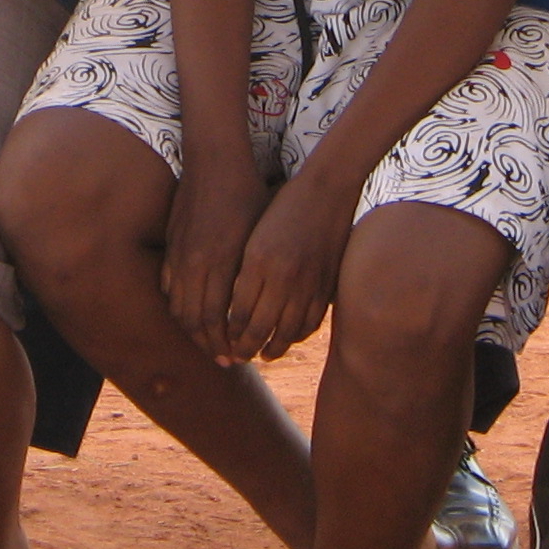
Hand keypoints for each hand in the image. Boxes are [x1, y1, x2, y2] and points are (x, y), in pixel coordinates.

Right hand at [162, 153, 269, 360]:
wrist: (215, 160)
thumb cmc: (247, 195)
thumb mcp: (259, 236)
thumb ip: (254, 273)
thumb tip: (266, 307)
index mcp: (220, 264)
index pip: (217, 321)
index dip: (226, 344)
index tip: (238, 357)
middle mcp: (195, 265)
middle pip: (195, 322)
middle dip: (209, 345)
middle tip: (224, 359)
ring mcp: (179, 255)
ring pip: (179, 308)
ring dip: (192, 331)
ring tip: (208, 342)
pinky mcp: (171, 246)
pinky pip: (168, 287)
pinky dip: (177, 306)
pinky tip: (190, 314)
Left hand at [222, 170, 357, 360]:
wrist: (326, 191)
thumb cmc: (283, 207)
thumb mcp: (256, 235)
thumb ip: (244, 270)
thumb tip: (230, 305)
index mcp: (258, 261)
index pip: (237, 312)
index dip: (228, 333)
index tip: (221, 340)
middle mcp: (281, 276)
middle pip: (258, 328)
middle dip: (244, 348)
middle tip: (236, 357)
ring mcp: (306, 283)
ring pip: (285, 333)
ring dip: (271, 349)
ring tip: (262, 355)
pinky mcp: (326, 286)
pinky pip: (309, 324)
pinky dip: (296, 337)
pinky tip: (287, 339)